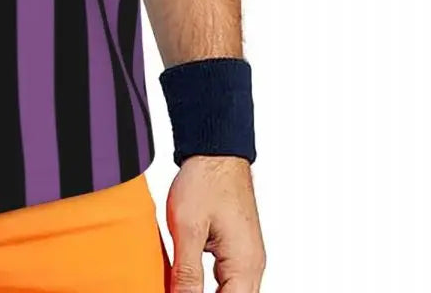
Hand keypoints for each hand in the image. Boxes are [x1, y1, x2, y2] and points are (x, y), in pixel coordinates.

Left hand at [166, 156, 264, 291]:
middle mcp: (252, 266)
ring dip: (207, 292)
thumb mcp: (187, 228)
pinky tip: (189, 279)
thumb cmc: (205, 181)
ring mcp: (247, 257)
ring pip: (231, 292)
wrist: (216, 151)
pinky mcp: (238, 249)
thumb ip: (187, 272)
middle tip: (178, 288)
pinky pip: (227, 279)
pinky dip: (210, 284)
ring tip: (181, 285)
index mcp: (244, 266)